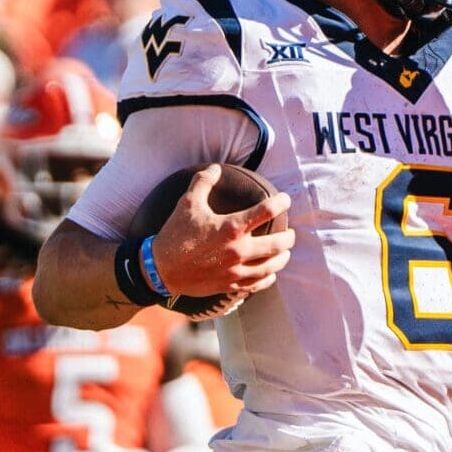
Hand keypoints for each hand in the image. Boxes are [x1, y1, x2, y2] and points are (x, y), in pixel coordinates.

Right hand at [151, 166, 293, 298]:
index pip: (267, 211)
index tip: (285, 200)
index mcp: (231, 227)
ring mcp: (236, 270)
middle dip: (289, 237)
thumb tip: (216, 167)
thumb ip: (203, 182)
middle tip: (290, 233)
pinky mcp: (230, 284)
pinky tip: (270, 273)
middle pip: (278, 244)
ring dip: (282, 258)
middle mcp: (238, 250)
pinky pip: (257, 284)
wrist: (161, 269)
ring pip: (271, 266)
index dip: (281, 202)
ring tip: (285, 252)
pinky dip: (268, 278)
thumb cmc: (175, 234)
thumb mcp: (187, 203)